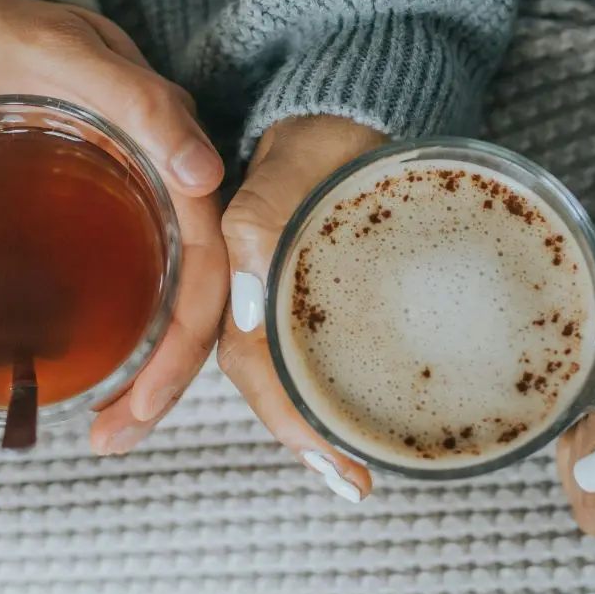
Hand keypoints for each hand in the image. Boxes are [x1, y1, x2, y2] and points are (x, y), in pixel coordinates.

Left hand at [0, 0, 228, 452]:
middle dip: (163, 384)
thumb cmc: (33, 36)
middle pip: (195, 307)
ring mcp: (148, 209)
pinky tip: (99, 369)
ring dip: (148, 375)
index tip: (142, 405)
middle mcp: (175, 196)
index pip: (206, 274)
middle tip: (113, 441)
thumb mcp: (78, 60)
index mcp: (179, 167)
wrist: (8, 16)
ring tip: (109, 428)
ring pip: (170, 305)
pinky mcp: (119, 216)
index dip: (183, 347)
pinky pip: (139, 288)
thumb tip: (204, 175)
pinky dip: (125, 340)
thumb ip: (143, 107)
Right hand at [219, 115, 387, 501]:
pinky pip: (317, 346)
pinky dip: (333, 391)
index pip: (248, 363)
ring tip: (356, 474)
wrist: (357, 106)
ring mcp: (286, 291)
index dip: (279, 417)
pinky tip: (353, 417)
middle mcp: (256, 293)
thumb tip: (243, 314)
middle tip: (351, 487)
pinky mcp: (316, 288)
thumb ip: (258, 223)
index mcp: (237, 274)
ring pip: (289, 372)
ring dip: (316, 428)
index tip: (324, 460)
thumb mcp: (291, 164)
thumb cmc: (327, 131)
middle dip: (299, 442)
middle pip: (265, 383)